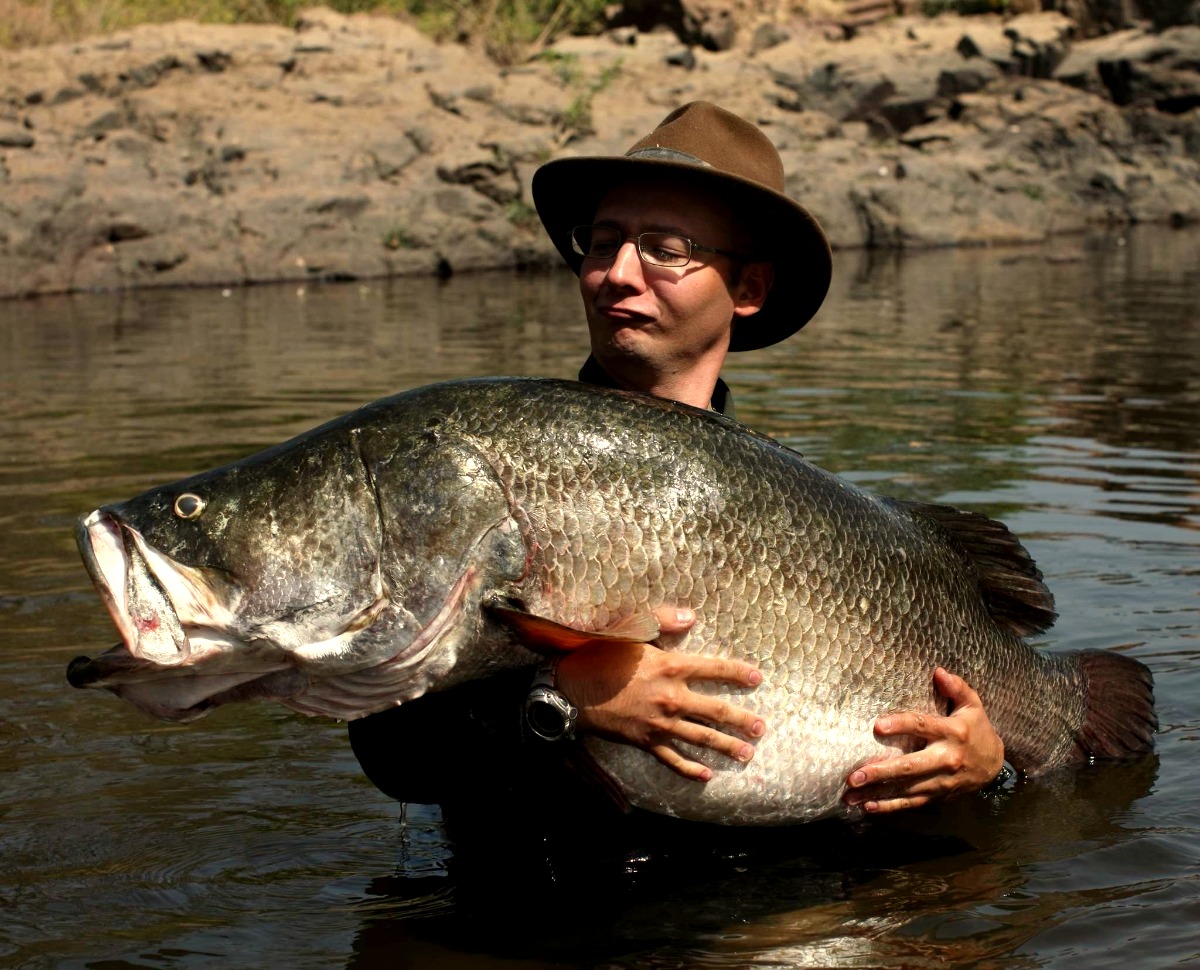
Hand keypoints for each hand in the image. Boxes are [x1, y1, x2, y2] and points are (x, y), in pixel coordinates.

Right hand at [556, 607, 764, 781]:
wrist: (572, 688)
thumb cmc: (600, 654)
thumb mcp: (629, 628)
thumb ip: (662, 620)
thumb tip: (692, 616)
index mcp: (671, 667)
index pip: (715, 669)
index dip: (738, 673)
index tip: (758, 678)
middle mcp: (671, 698)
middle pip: (716, 711)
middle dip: (742, 721)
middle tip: (761, 728)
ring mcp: (660, 723)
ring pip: (701, 738)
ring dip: (726, 747)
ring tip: (747, 754)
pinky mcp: (645, 741)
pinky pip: (673, 758)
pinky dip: (690, 769)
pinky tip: (706, 775)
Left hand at [843, 667, 1004, 813]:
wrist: (995, 764)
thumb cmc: (976, 728)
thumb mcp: (973, 705)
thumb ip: (957, 688)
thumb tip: (939, 672)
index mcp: (953, 732)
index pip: (923, 727)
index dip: (901, 725)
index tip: (877, 726)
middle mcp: (947, 759)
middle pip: (911, 766)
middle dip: (881, 772)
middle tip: (854, 775)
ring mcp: (942, 781)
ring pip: (907, 789)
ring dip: (878, 793)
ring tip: (850, 795)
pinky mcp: (939, 795)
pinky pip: (913, 802)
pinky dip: (890, 807)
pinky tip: (868, 807)